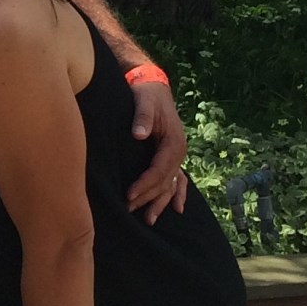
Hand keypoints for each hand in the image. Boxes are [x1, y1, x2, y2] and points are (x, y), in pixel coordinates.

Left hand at [124, 79, 188, 219]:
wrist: (153, 85)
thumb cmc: (146, 94)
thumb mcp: (144, 101)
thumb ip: (143, 117)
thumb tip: (140, 134)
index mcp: (174, 142)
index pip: (160, 170)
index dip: (145, 184)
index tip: (129, 195)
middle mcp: (178, 151)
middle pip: (164, 181)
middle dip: (148, 198)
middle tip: (128, 211)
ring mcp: (176, 154)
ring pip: (171, 184)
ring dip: (160, 202)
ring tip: (149, 220)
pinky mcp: (169, 154)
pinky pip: (176, 178)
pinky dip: (177, 193)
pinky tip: (177, 208)